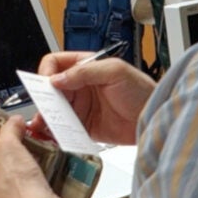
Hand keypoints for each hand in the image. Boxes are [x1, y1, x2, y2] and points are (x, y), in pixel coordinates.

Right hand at [32, 53, 155, 144]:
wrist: (155, 119)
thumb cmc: (142, 91)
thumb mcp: (115, 72)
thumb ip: (84, 72)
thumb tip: (57, 79)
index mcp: (84, 67)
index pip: (55, 63)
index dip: (47, 72)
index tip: (47, 84)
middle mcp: (79, 86)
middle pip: (49, 88)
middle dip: (42, 98)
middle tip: (43, 108)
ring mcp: (79, 106)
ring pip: (52, 109)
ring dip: (45, 116)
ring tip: (43, 124)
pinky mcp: (82, 125)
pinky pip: (62, 128)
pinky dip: (54, 131)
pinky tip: (52, 134)